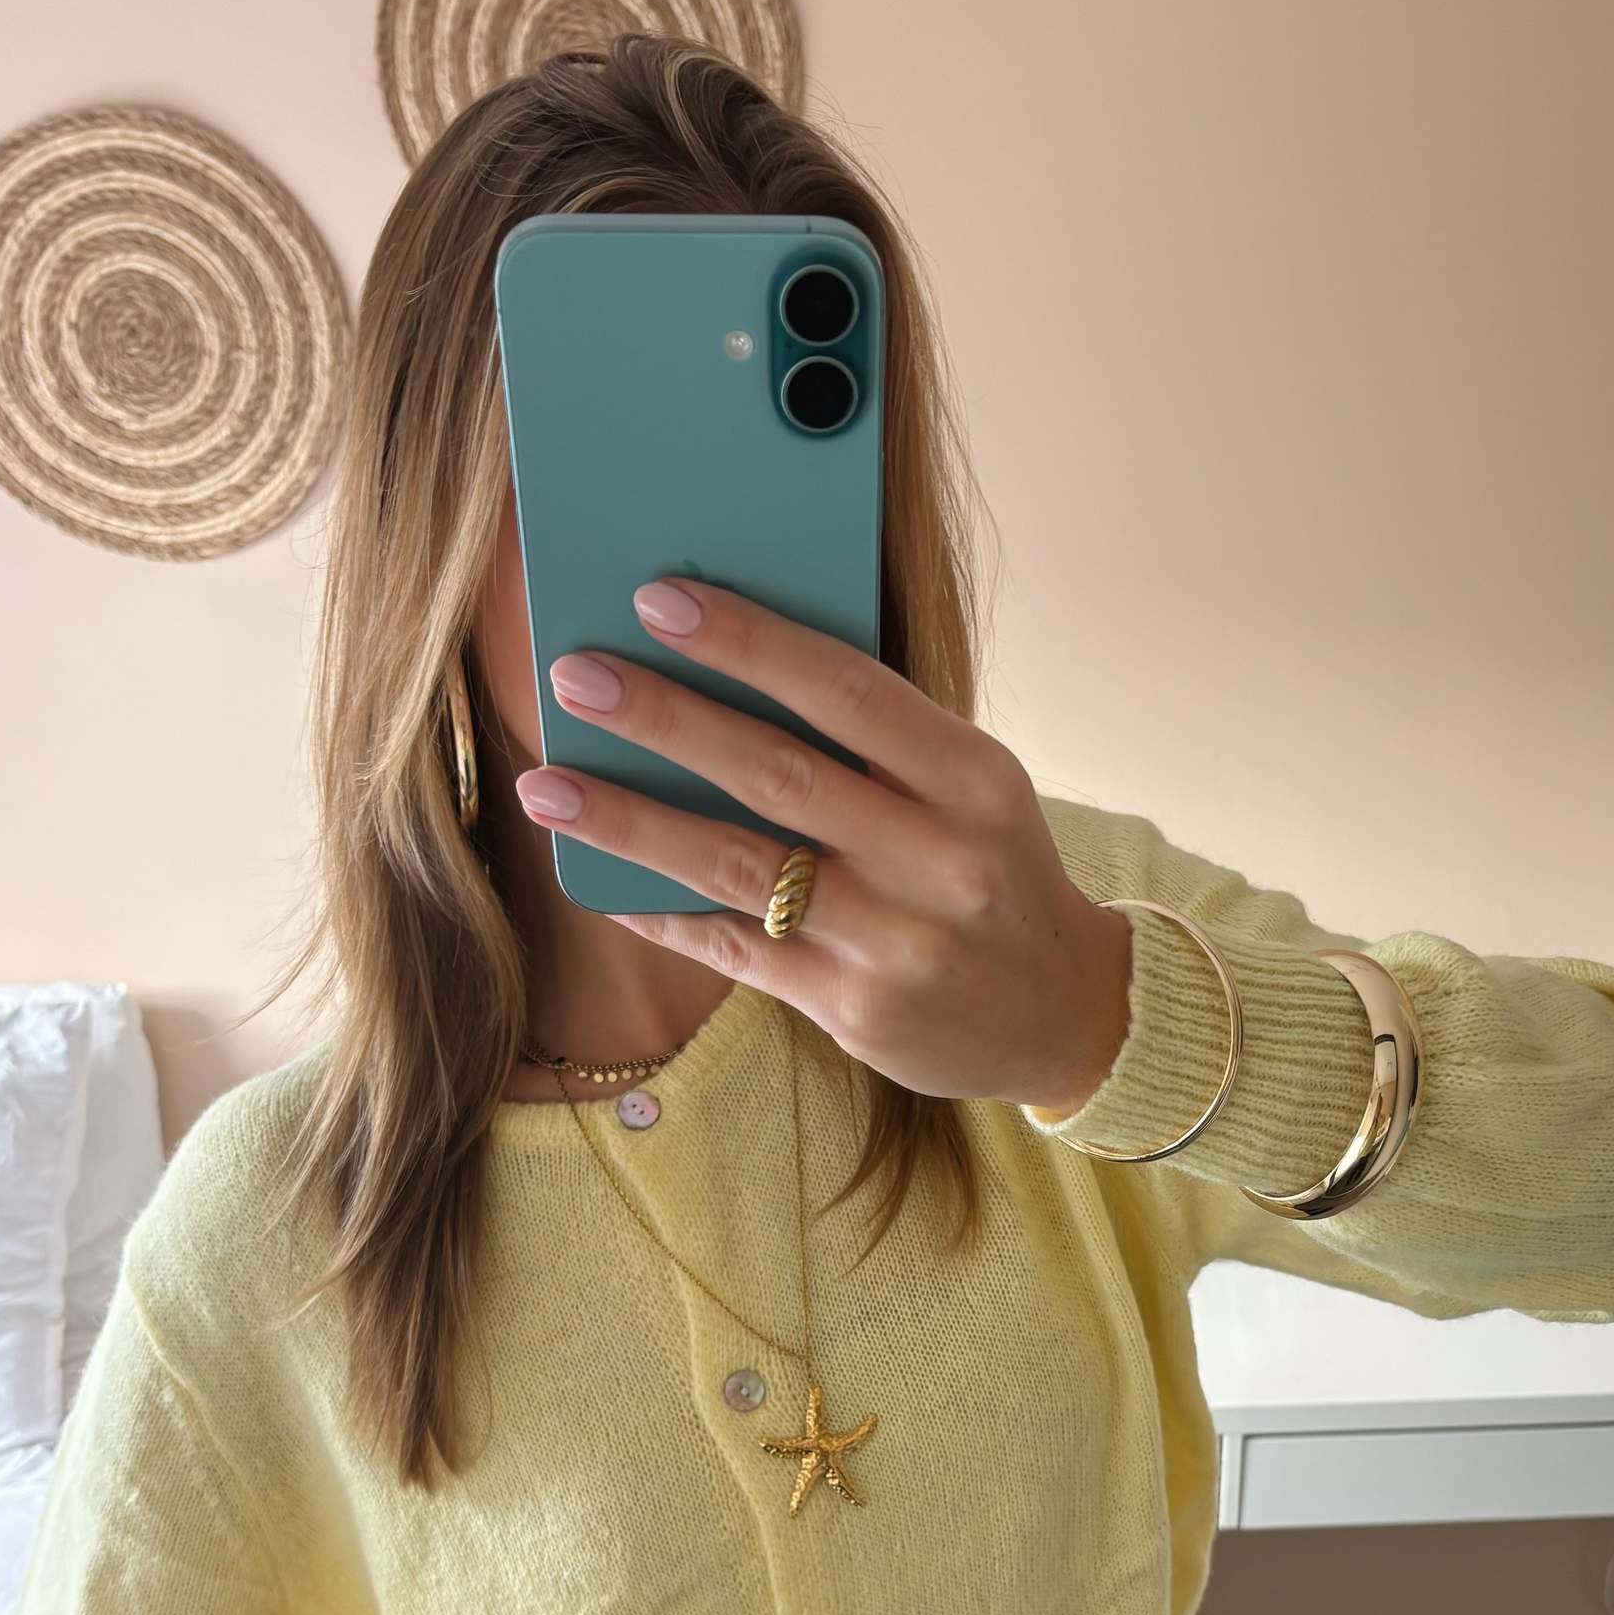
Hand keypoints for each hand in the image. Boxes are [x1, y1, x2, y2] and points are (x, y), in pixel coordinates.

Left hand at [515, 582, 1132, 1117]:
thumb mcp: (974, 791)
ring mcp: (897, 942)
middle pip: (777, 773)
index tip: (658, 600)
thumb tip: (729, 671)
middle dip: (664, 720)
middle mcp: (940, 860)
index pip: (848, 691)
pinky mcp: (856, 1010)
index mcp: (976, 780)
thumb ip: (879, 742)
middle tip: (574, 677)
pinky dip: (664, 912)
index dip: (748, 642)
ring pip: (740, 867)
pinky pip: (737, 950)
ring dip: (631, 822)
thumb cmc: (994, 873)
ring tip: (548, 787)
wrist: (1065, 1014)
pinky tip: (602, 882)